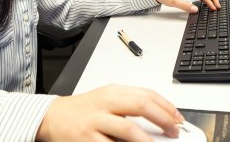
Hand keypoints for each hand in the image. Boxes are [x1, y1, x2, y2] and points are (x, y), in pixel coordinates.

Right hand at [36, 84, 183, 140]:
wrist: (52, 118)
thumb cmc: (82, 110)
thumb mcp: (106, 100)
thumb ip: (129, 105)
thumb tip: (160, 118)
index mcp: (112, 92)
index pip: (146, 94)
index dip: (166, 107)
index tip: (178, 119)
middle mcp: (105, 104)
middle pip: (141, 106)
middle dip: (163, 119)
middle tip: (174, 132)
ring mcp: (96, 122)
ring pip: (129, 130)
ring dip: (148, 141)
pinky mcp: (87, 140)